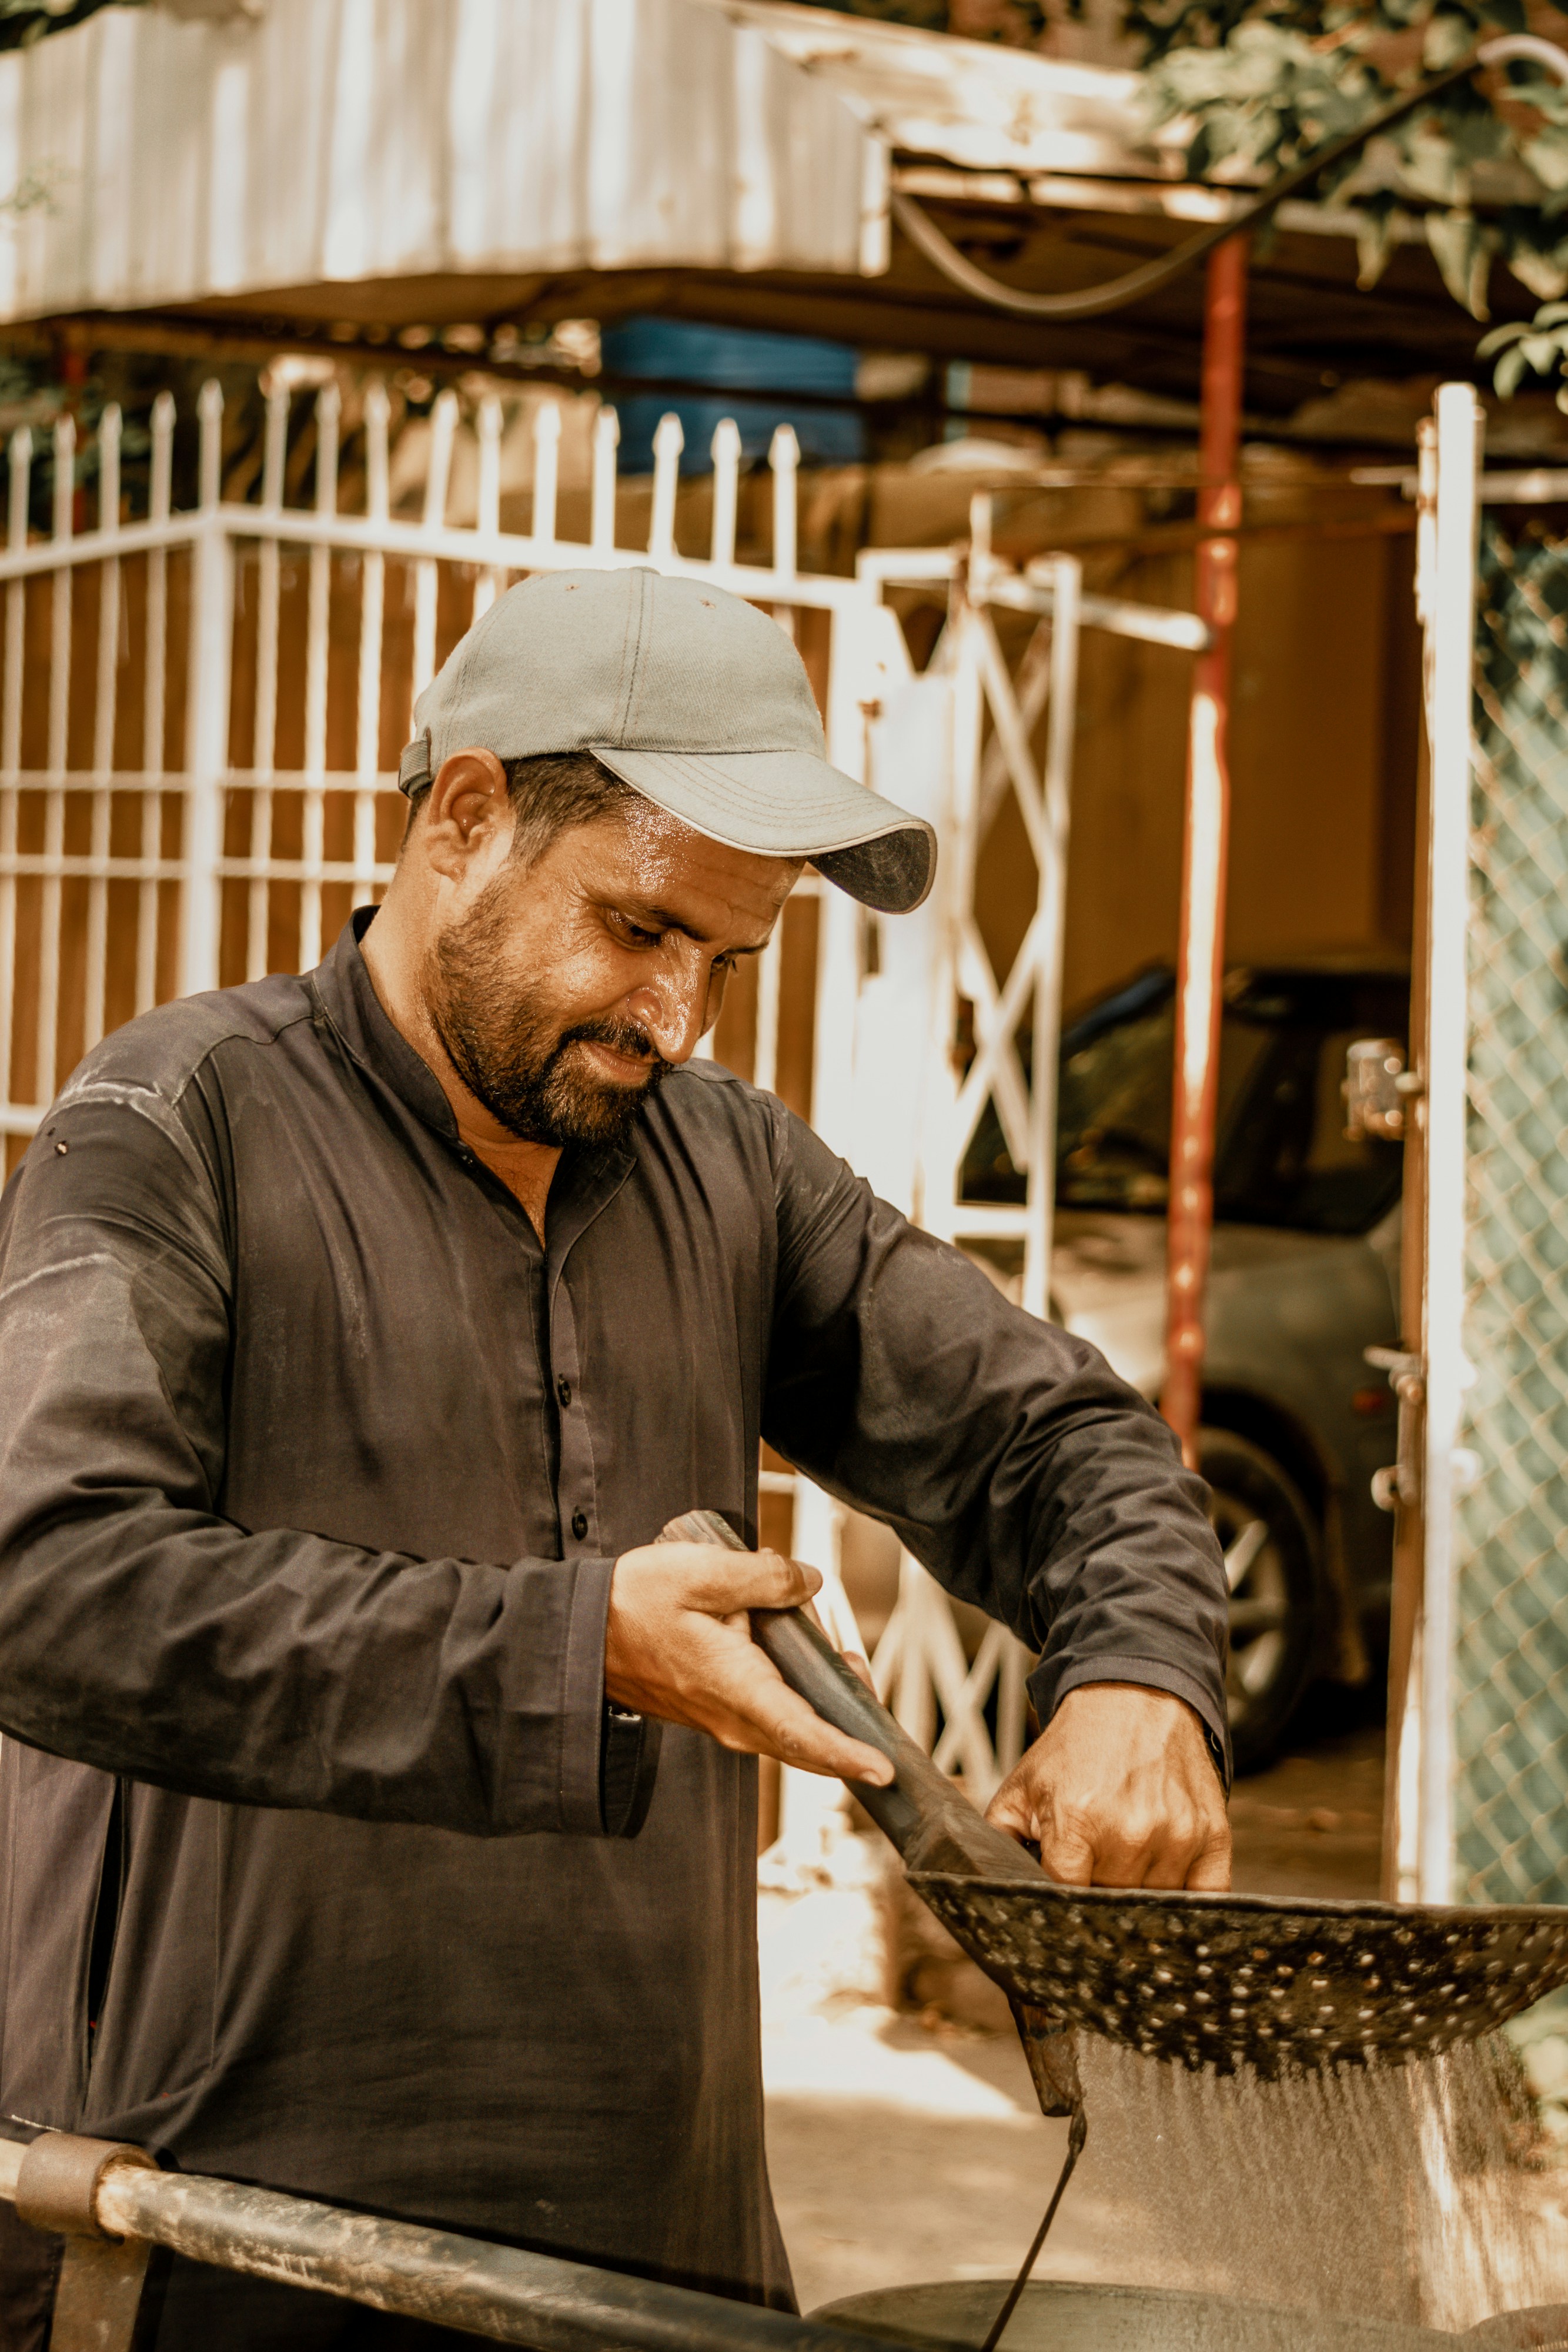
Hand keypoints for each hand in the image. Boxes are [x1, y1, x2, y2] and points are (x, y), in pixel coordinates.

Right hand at [606, 1542, 892, 1785]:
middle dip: (846, 1720)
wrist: (578, 1634)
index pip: (802, 1734)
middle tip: (862, 1674)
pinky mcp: (712, 1710)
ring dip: (819, 1701)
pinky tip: (797, 1651)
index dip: (847, 1754)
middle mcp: (731, 1719)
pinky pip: (766, 1715)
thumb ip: (765, 1577)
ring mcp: (720, 1719)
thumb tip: (809, 1582)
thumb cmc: (633, 1603)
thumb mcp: (701, 1571)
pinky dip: (793, 1694)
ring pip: (788, 1728)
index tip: (883, 1769)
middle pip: (804, 1741)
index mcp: (734, 1688)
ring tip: (834, 1652)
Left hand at [984, 1681, 1229, 1889]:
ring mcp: (1177, 1836)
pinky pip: (1205, 1898)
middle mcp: (1131, 1833)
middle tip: (1090, 1871)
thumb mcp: (1021, 1786)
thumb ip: (1000, 1841)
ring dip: (1137, 1896)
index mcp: (1076, 1821)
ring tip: (1123, 1859)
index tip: (1058, 1900)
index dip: (1058, 1906)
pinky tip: (1165, 1877)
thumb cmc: (1075, 1747)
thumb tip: (991, 1890)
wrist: (1135, 1697)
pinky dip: (1186, 1901)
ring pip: (1153, 1908)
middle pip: (1109, 1909)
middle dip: (1094, 1897)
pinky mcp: (1213, 1835)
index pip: (1065, 1900)